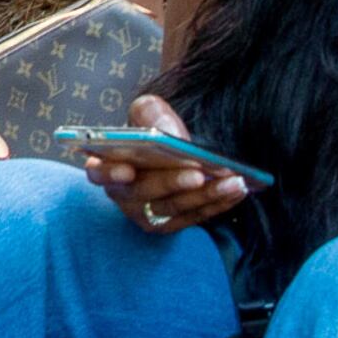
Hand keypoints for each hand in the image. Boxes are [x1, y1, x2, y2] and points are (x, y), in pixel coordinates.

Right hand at [79, 94, 249, 232]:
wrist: (171, 150)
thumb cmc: (153, 130)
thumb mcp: (148, 113)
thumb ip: (150, 113)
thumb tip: (167, 133)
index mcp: (106, 165)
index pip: (99, 173)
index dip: (110, 174)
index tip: (128, 170)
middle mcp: (123, 195)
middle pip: (144, 192)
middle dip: (172, 183)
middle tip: (199, 173)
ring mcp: (146, 213)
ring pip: (174, 208)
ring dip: (205, 195)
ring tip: (233, 180)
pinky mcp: (171, 224)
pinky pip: (195, 217)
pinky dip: (218, 204)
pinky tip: (239, 188)